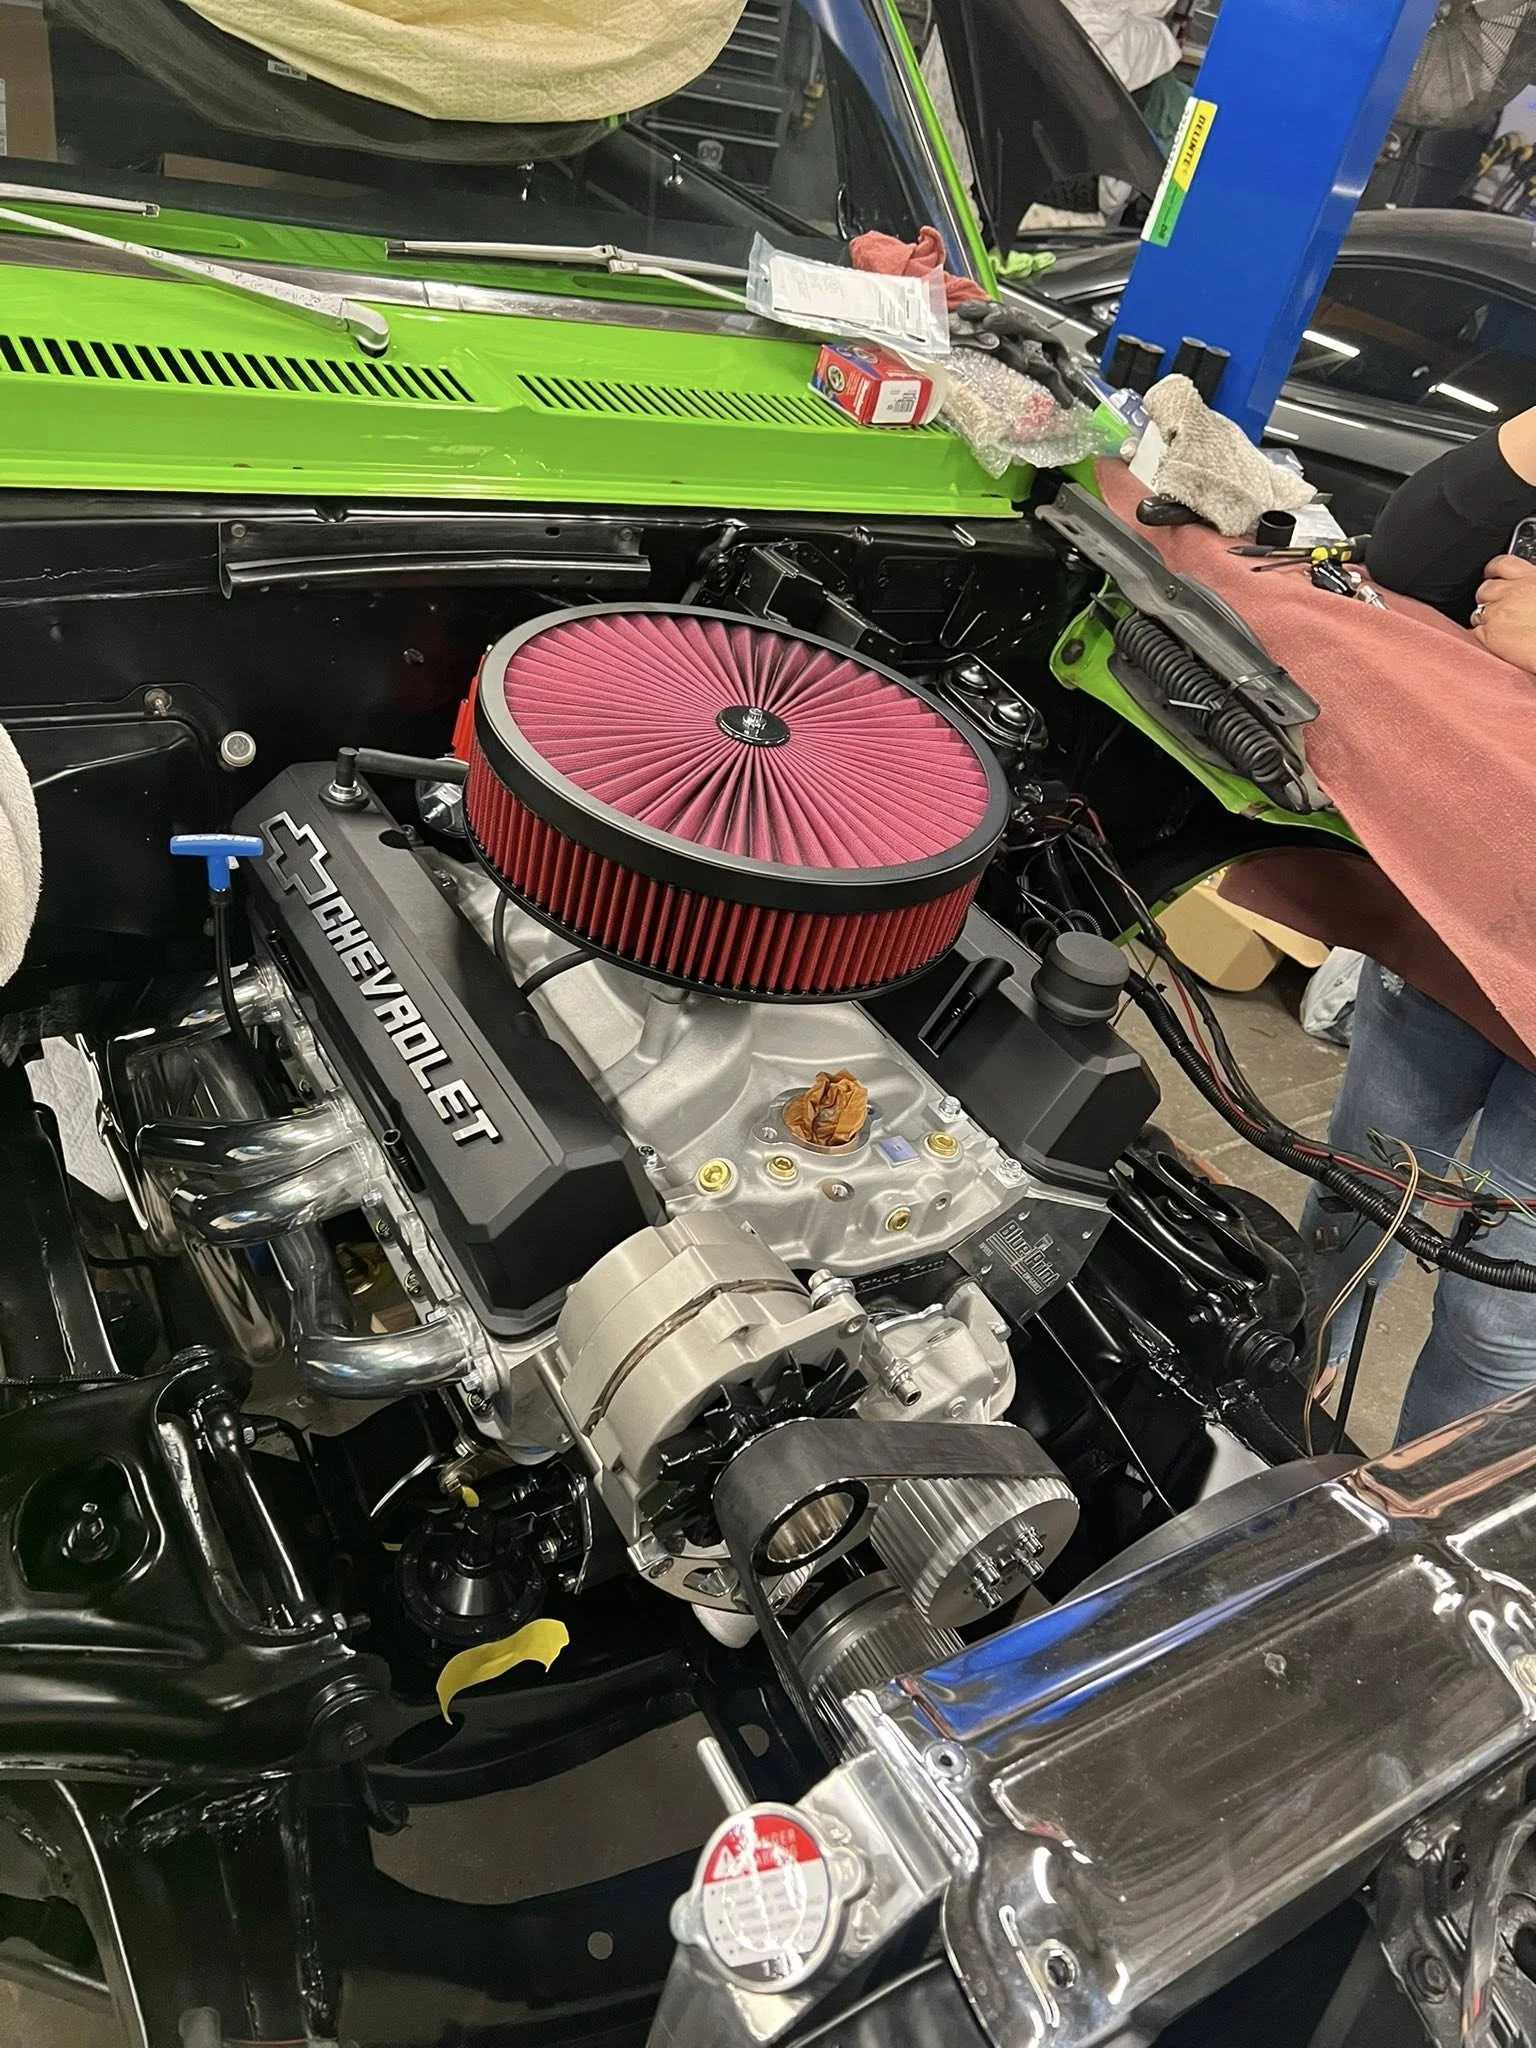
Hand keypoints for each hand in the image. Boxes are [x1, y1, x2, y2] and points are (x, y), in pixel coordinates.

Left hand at [1472, 554, 1535, 671]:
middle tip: (1499, 609)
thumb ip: (1532, 587)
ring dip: (1485, 618)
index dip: (1493, 570)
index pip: (1502, 564)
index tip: (1492, 574)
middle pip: (1485, 589)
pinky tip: (1498, 641)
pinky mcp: (1489, 635)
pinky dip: (1483, 636)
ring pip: (1478, 611)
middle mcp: (1512, 592)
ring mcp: (1497, 613)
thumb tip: (1527, 589)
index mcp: (1531, 578)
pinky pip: (1476, 632)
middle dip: (1488, 598)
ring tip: (1502, 629)